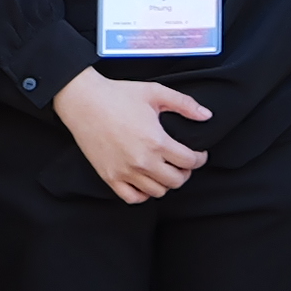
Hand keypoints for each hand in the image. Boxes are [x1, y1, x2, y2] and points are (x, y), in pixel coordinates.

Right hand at [57, 70, 210, 203]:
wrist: (83, 101)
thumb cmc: (119, 95)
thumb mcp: (156, 92)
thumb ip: (185, 104)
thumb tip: (207, 115)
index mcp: (157, 141)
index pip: (190, 162)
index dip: (199, 158)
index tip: (199, 154)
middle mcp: (143, 161)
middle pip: (176, 181)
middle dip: (185, 172)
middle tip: (183, 162)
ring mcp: (125, 172)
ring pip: (157, 192)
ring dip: (166, 183)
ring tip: (165, 170)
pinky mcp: (109, 177)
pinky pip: (132, 198)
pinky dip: (143, 194)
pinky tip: (146, 181)